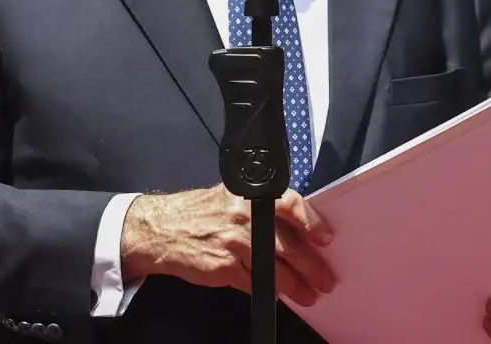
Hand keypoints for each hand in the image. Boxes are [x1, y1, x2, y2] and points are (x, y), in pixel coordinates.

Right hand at [121, 185, 335, 304]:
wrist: (164, 230)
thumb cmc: (203, 212)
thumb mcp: (234, 197)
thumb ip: (264, 207)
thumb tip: (299, 228)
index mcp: (252, 195)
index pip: (292, 205)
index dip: (312, 223)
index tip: (326, 239)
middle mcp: (246, 218)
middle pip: (289, 245)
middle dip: (312, 266)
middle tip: (325, 279)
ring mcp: (235, 244)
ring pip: (275, 270)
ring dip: (296, 286)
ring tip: (308, 294)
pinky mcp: (224, 268)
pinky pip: (255, 284)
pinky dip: (269, 291)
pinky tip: (278, 295)